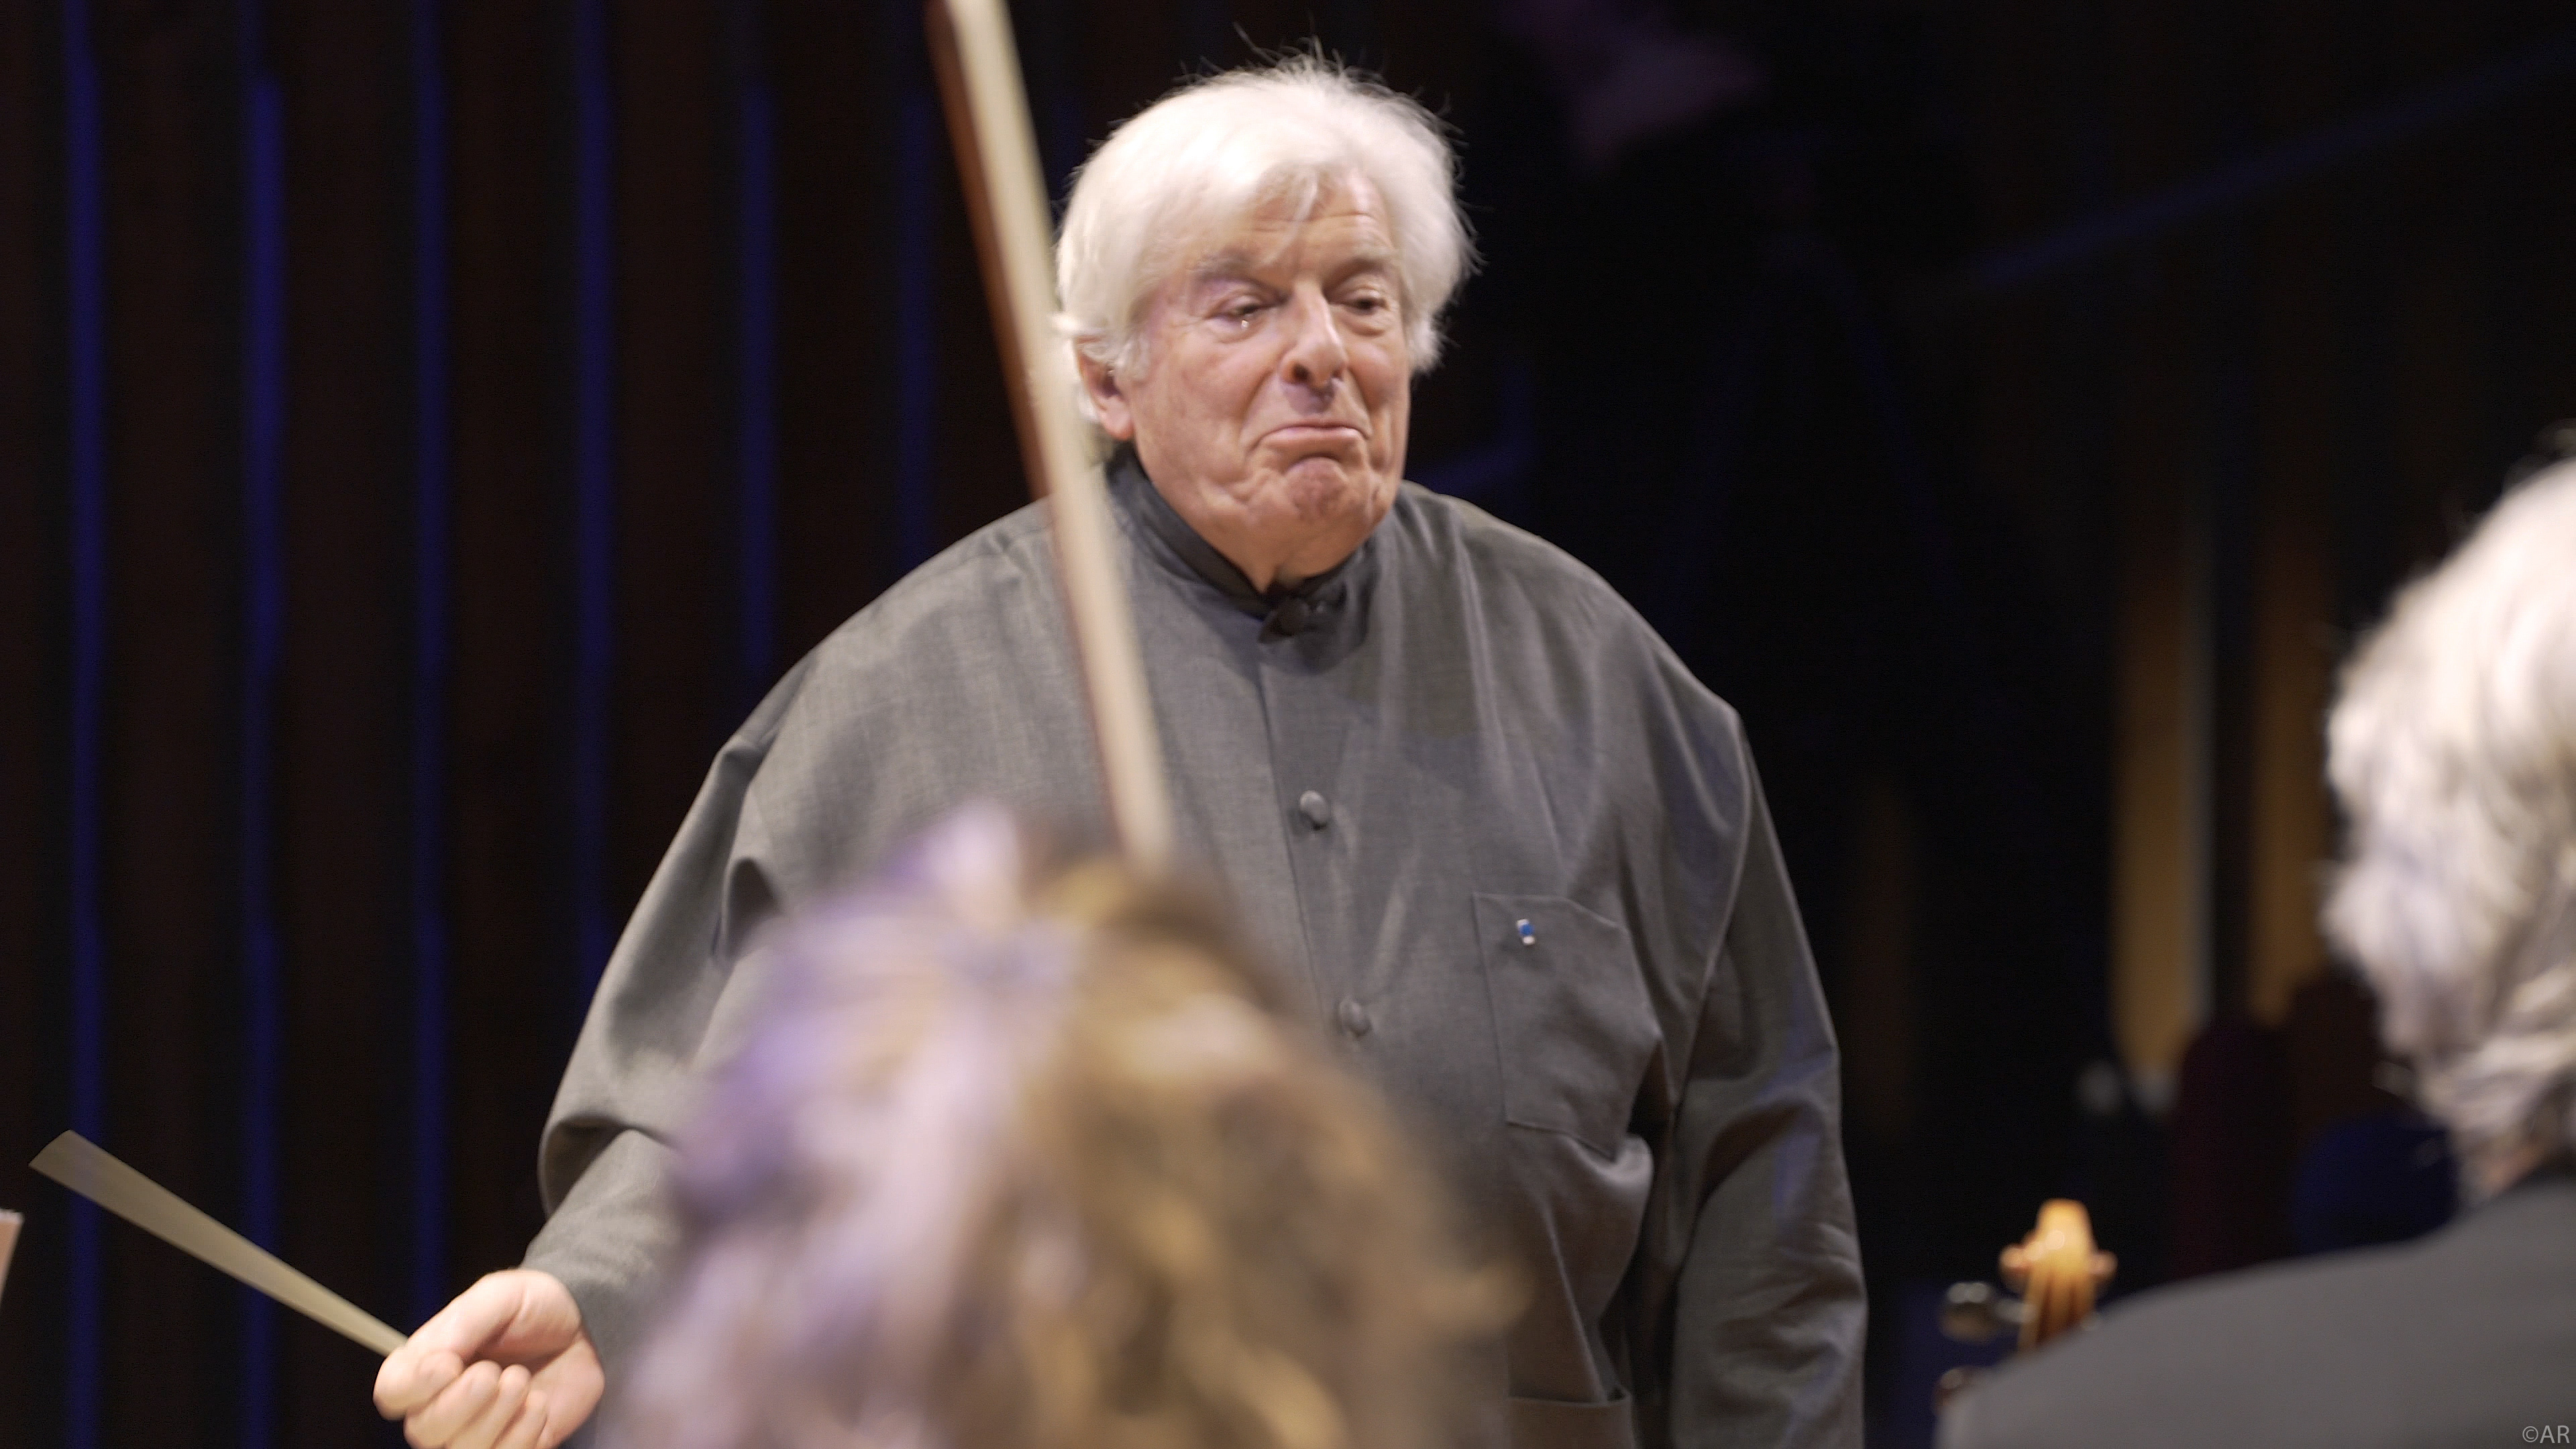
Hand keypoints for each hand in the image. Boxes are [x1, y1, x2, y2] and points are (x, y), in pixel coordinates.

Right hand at [375, 1269, 604, 1448]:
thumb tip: (433, 1362)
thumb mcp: (499, 1296)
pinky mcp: (511, 1446)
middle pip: (423, 1431)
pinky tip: (539, 1405)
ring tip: (522, 1380)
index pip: (392, 1393)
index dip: (415, 1387)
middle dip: (463, 1405)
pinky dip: (524, 1436)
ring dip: (498, 1418)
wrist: (586, 1325)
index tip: (449, 1366)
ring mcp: (476, 1431)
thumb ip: (461, 1324)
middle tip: (497, 1373)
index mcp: (427, 1364)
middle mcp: (442, 1404)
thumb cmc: (534, 1306)